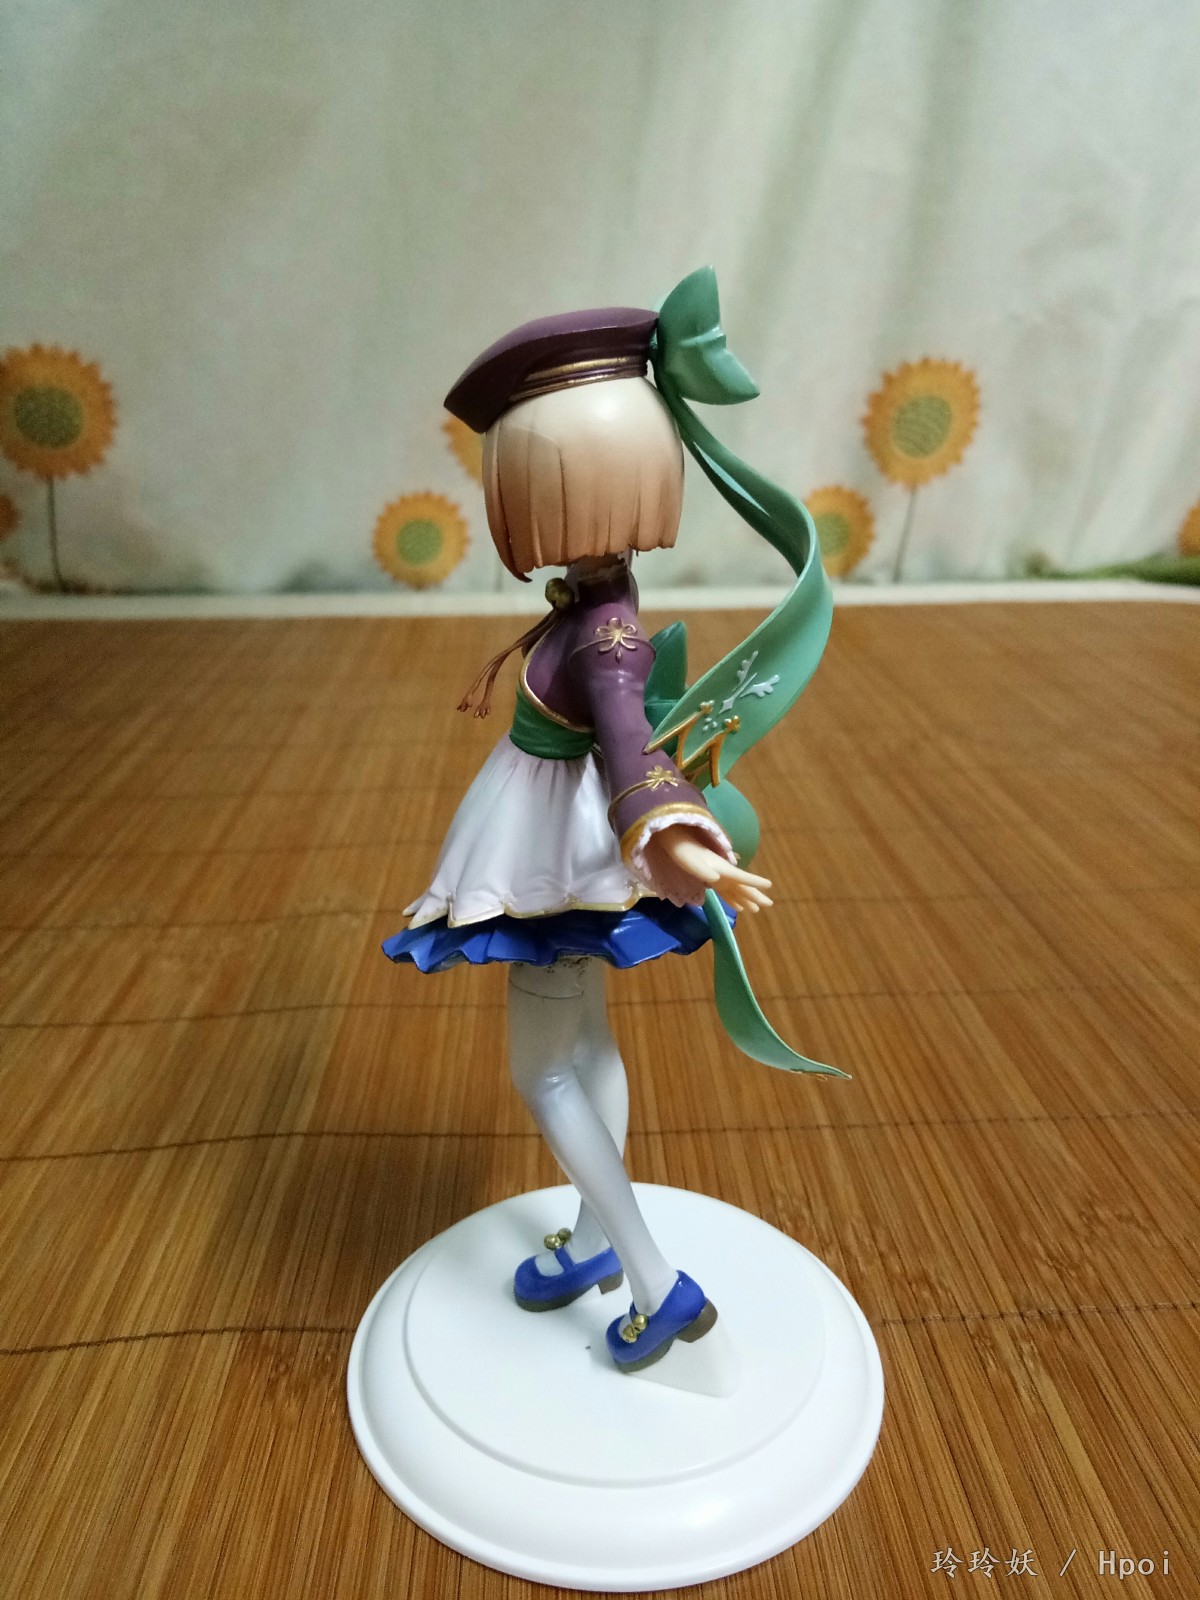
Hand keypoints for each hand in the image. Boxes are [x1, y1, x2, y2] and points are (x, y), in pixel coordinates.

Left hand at [641, 825, 772, 912]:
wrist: (678, 845)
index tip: (769, 885)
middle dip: (755, 895)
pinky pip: (727, 892)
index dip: (756, 881)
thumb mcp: (692, 862)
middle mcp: (725, 873)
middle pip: (743, 886)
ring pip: (737, 890)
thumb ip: (703, 871)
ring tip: (755, 911)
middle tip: (769, 904)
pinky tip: (738, 908)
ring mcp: (720, 876)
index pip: (742, 876)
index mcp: (722, 868)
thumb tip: (716, 879)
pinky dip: (733, 900)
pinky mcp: (713, 880)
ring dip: (746, 900)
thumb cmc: (685, 853)